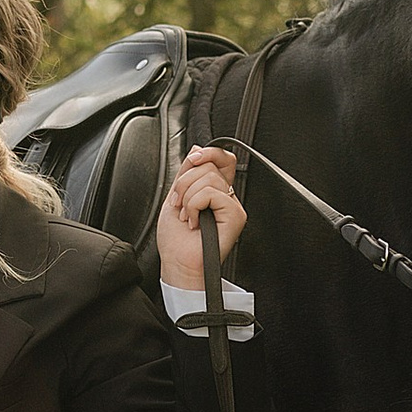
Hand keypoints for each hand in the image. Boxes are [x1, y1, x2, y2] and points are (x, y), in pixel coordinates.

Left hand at [158, 146, 245, 294]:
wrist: (177, 263)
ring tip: (187, 217)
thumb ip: (187, 172)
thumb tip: (197, 149)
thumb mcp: (176, 196)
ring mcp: (233, 207)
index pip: (222, 159)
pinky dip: (195, 206)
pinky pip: (212, 193)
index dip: (208, 152)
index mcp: (215, 191)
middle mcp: (227, 197)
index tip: (192, 160)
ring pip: (209, 178)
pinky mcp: (235, 216)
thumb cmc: (176, 240)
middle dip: (185, 183)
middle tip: (180, 205)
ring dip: (188, 198)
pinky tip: (195, 222)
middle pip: (210, 166)